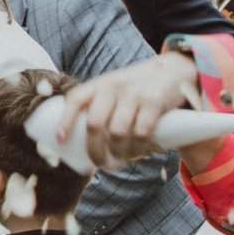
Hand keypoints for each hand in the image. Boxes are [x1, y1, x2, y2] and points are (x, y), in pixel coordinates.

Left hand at [61, 47, 200, 165]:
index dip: (65, 120)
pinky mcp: (154, 103)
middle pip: (95, 124)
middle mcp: (113, 87)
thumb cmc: (136, 88)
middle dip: (94, 150)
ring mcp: (134, 94)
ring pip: (117, 133)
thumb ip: (100, 105)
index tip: (61, 140)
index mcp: (99, 85)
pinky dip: (138, 148)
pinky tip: (139, 153)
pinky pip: (141, 133)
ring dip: (119, 152)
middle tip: (99, 163)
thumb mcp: (114, 88)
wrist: (172, 70)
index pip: (75, 99)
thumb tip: (82, 140)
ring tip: (121, 159)